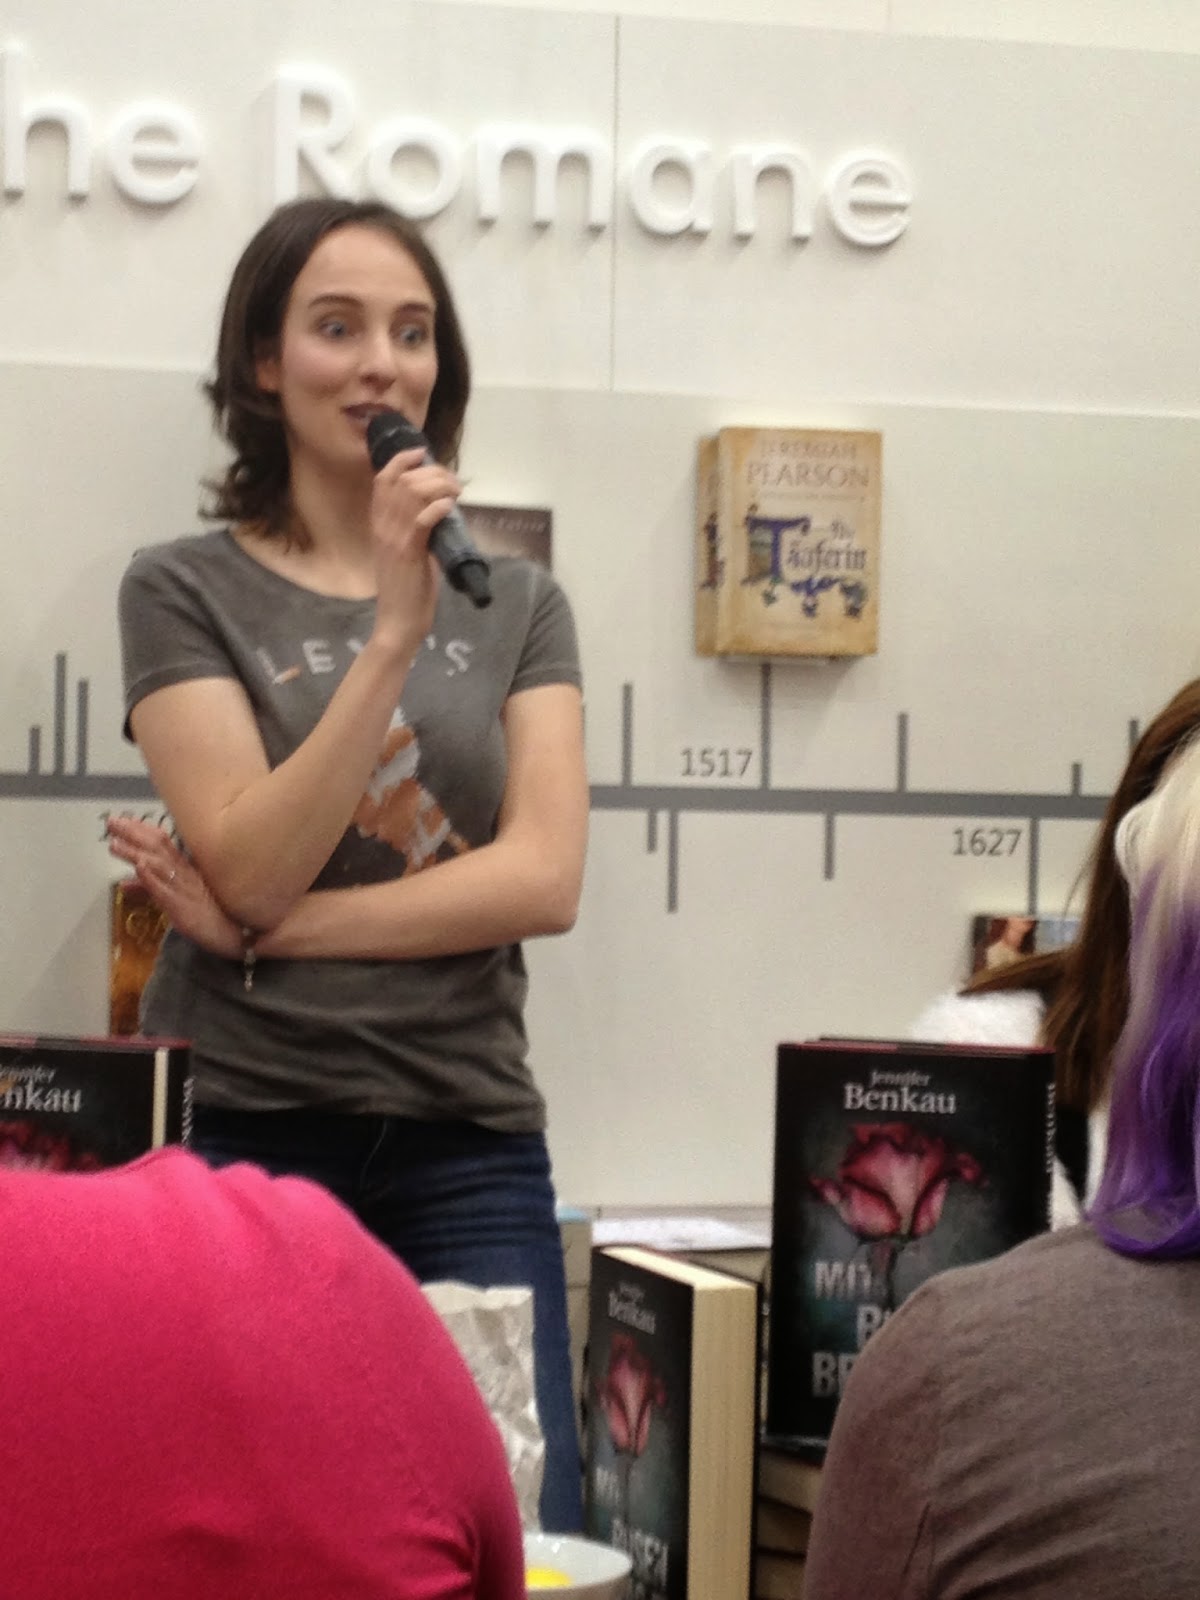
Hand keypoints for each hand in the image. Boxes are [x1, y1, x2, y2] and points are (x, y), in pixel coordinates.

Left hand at [106, 816, 242, 958]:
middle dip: (134, 833)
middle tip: (112, 821)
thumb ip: (151, 889)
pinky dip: (153, 878)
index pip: (163, 843)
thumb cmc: (212, 918)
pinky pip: (167, 891)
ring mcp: (186, 890)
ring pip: (160, 866)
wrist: (240, 938)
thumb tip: (124, 881)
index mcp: (187, 870)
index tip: (122, 819)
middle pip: (159, 848)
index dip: (141, 830)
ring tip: (115, 843)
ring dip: (137, 852)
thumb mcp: (177, 901)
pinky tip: (140, 866)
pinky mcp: (185, 910)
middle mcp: (186, 875)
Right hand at [369, 446, 461, 656]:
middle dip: (432, 473)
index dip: (401, 460)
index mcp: (379, 524)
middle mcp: (382, 527)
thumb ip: (417, 528)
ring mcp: (394, 539)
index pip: (382, 480)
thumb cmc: (407, 588)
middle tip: (453, 482)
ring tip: (456, 492)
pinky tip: (450, 507)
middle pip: (402, 481)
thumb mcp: (408, 550)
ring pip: (412, 495)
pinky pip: (422, 520)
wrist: (399, 621)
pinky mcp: (409, 553)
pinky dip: (438, 508)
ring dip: (439, 486)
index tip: (422, 454)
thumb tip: (439, 509)